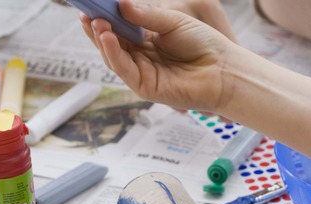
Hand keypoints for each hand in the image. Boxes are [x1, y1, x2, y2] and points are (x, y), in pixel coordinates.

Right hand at [80, 0, 236, 112]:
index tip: (90, 5)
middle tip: (86, 13)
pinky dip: (113, 54)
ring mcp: (142, 74)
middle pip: (111, 44)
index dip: (104, 18)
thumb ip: (147, 15)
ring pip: (114, 58)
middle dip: (97, 29)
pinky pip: (124, 70)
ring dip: (102, 40)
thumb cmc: (204, 45)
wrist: (224, 70)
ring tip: (96, 22)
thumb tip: (121, 4)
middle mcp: (141, 58)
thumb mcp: (173, 22)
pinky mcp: (145, 88)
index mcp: (147, 41)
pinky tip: (108, 38)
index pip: (119, 29)